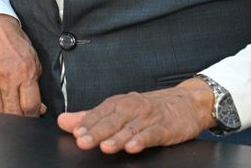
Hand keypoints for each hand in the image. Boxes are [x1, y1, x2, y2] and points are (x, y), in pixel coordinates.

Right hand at [0, 14, 44, 116]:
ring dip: (6, 118)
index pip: (30, 106)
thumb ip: (35, 83)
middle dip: (21, 119)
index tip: (35, 114)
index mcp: (24, 72)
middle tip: (24, 116)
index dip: (35, 115)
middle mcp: (6, 79)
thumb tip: (38, 106)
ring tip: (12, 114)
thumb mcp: (33, 59)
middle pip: (14, 114)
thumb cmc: (13, 42)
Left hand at [57, 77, 216, 153]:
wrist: (186, 102)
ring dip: (116, 137)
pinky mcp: (164, 127)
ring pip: (129, 128)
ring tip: (104, 147)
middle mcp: (132, 108)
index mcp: (119, 103)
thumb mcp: (119, 109)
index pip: (99, 112)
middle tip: (82, 141)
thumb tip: (64, 121)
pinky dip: (142, 140)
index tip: (74, 132)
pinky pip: (151, 134)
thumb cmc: (149, 108)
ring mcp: (148, 117)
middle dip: (96, 131)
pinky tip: (133, 147)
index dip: (86, 123)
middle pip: (112, 120)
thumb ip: (91, 116)